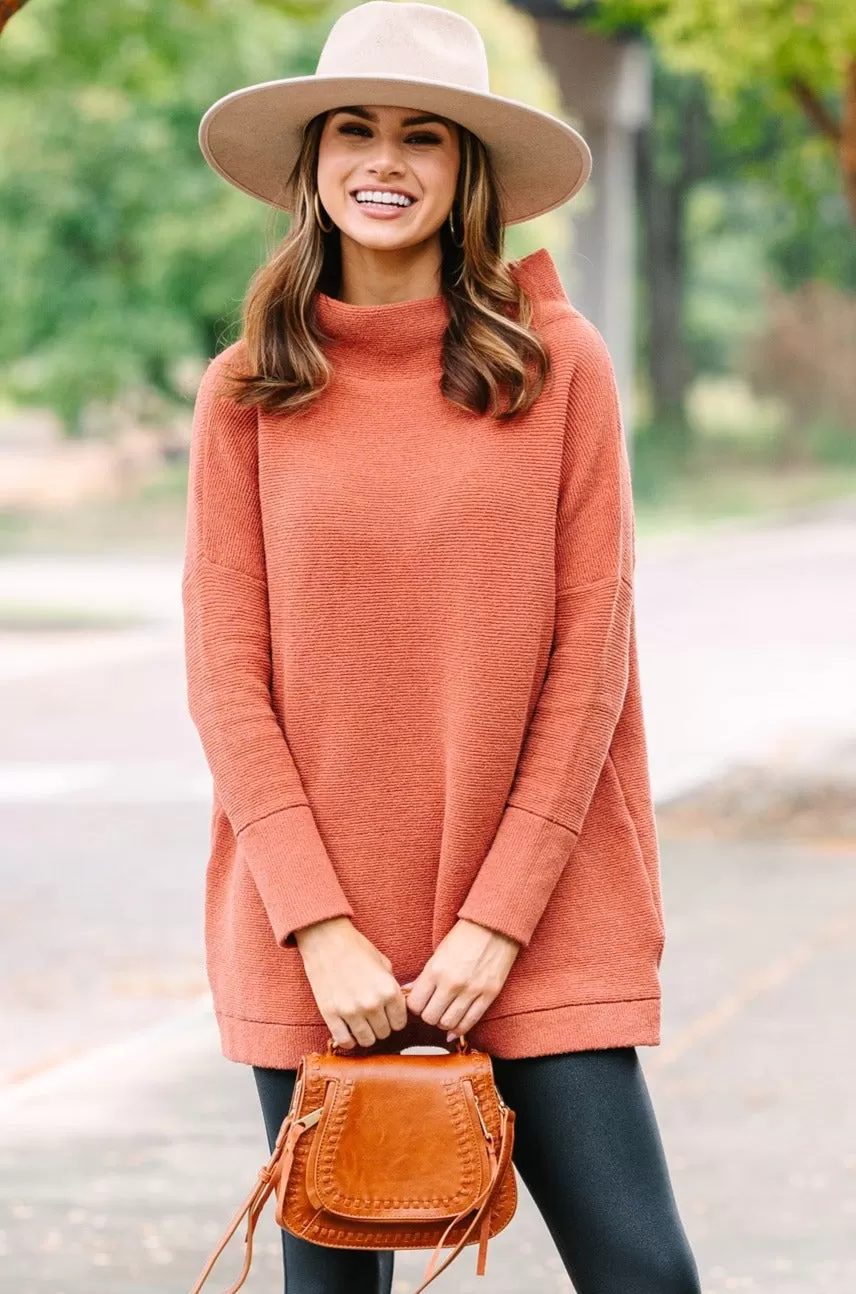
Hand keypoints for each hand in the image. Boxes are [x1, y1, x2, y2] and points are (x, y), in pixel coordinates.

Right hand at [294, 916, 407, 1049]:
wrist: (326, 939)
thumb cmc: (355, 948)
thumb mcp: (383, 963)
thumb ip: (392, 986)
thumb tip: (398, 1005)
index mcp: (388, 989)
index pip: (400, 1023)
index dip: (395, 1018)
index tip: (388, 1014)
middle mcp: (372, 1003)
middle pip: (384, 1033)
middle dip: (381, 1026)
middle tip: (373, 1016)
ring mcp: (350, 1011)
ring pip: (366, 1041)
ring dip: (366, 1034)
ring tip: (361, 1023)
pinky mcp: (331, 1014)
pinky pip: (345, 1041)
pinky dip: (348, 1039)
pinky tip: (348, 1029)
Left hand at [405, 919, 520, 1038]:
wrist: (493, 926)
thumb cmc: (463, 938)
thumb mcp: (438, 954)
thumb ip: (424, 977)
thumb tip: (408, 994)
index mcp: (435, 970)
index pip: (415, 1005)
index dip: (415, 1007)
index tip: (420, 1004)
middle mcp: (452, 983)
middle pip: (430, 1018)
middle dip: (429, 1017)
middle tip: (433, 1010)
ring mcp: (471, 990)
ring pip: (449, 1024)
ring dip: (444, 1023)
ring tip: (445, 1015)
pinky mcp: (489, 995)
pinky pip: (470, 1022)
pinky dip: (460, 1029)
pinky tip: (456, 1026)